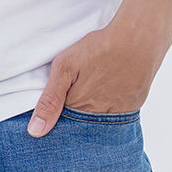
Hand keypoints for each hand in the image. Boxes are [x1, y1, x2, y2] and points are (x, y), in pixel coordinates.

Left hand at [26, 18, 170, 136]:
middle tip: (77, 98)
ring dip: (95, 116)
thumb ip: (49, 100)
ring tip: (93, 94)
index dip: (59, 121)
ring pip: (103, 123)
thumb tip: (35, 132)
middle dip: (77, 121)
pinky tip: (109, 93)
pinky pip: (120, 116)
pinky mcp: (134, 104)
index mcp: (80, 109)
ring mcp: (120, 112)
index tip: (57, 116)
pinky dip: (113, 110)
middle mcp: (101, 117)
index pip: (65, 127)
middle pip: (84, 127)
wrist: (136, 40)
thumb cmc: (98, 49)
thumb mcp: (64, 68)